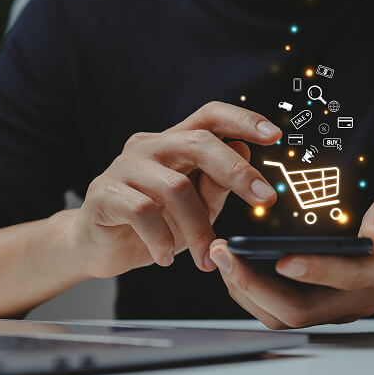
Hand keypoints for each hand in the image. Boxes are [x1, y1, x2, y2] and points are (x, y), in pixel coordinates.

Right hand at [66, 101, 281, 278]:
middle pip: (199, 143)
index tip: (274, 135)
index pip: (210, 116)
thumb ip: (217, 184)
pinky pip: (142, 211)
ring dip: (198, 228)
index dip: (243, 119)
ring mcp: (124, 166)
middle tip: (265, 200)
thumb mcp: (197, 209)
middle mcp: (150, 146)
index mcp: (176, 143)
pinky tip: (166, 257)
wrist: (99, 247)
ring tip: (205, 259)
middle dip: (237, 171)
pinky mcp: (103, 192)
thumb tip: (244, 151)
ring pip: (175, 187)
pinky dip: (161, 239)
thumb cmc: (155, 225)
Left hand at [208, 190, 373, 328]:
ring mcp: (337, 308)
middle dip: (255, 285)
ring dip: (247, 292)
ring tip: (222, 259)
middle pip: (299, 310)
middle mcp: (354, 299)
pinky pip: (282, 311)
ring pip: (284, 316)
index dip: (314, 270)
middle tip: (225, 254)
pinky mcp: (323, 307)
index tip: (281, 257)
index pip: (345, 278)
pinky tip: (237, 268)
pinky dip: (254, 294)